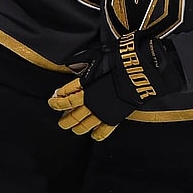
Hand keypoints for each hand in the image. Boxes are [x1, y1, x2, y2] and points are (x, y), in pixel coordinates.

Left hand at [48, 31, 183, 140]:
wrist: (139, 70)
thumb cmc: (119, 60)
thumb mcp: (96, 56)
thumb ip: (83, 62)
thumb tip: (72, 65)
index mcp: (85, 86)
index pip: (65, 95)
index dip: (57, 99)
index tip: (53, 99)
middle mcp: (90, 101)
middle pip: (72, 114)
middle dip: (64, 118)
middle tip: (60, 120)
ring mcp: (101, 111)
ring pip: (84, 125)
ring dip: (76, 128)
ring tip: (73, 129)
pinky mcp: (114, 117)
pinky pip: (104, 130)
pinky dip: (98, 134)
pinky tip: (93, 136)